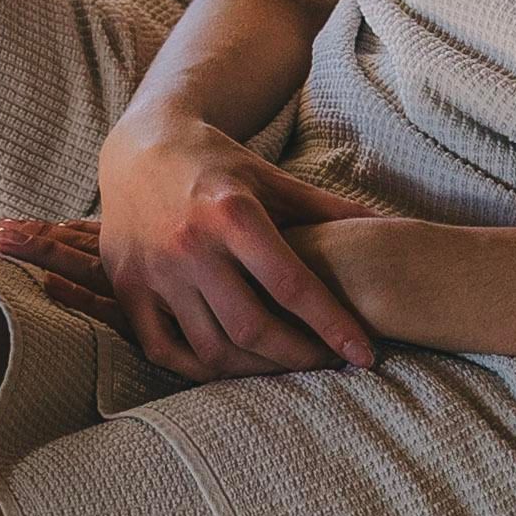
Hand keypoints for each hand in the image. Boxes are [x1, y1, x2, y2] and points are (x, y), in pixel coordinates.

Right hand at [11, 127, 388, 382]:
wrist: (139, 146)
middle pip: (253, 328)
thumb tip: (388, 226)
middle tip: (327, 361)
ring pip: (211, 347)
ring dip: (256, 369)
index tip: (363, 355)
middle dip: (299, 356)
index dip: (333, 326)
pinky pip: (163, 349)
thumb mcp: (271, 177)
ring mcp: (154, 271)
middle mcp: (190, 246)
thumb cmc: (217, 163)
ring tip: (286, 364)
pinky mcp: (128, 288)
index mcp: (232, 214)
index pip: (292, 286)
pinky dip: (198, 368)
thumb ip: (325, 207)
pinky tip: (231, 365)